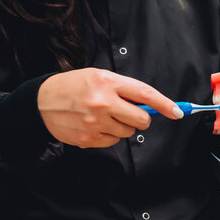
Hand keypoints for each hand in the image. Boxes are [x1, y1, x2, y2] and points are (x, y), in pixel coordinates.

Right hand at [38, 68, 180, 147]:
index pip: (144, 94)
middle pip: (141, 119)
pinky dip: (108, 136)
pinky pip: (112, 142)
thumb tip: (150, 105)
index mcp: (107, 82)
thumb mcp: (98, 77)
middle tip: (130, 113)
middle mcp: (102, 102)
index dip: (164, 104)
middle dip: (141, 119)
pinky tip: (94, 125)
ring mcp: (95, 122)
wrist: (41, 101)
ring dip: (122, 127)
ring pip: (127, 133)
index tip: (177, 111)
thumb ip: (124, 89)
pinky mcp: (88, 138)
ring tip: (104, 116)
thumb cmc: (74, 86)